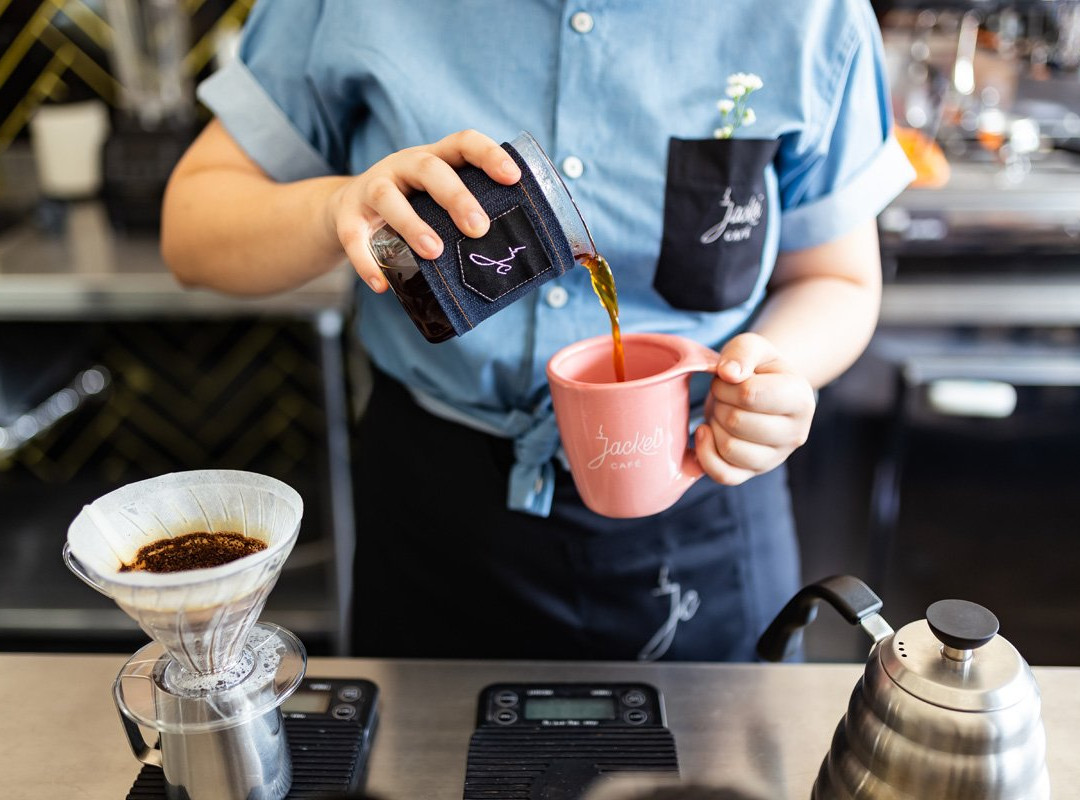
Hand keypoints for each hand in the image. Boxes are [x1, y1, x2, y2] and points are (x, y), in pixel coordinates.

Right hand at [327, 129, 520, 291]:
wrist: (348, 208)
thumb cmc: (412, 207)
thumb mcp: (436, 199)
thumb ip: (467, 214)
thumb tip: (513, 256)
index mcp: (434, 158)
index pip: (463, 143)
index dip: (489, 155)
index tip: (513, 177)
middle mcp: (402, 166)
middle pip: (429, 168)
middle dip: (456, 197)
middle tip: (479, 229)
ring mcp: (372, 188)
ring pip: (388, 198)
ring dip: (412, 225)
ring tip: (434, 252)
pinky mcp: (348, 216)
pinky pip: (354, 238)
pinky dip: (366, 262)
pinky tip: (382, 284)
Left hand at [694, 333, 815, 484]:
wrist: (758, 390)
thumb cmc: (756, 368)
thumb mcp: (752, 347)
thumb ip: (742, 351)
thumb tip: (728, 374)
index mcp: (801, 399)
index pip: (750, 395)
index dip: (726, 385)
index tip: (727, 379)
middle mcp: (795, 434)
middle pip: (737, 423)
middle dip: (719, 403)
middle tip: (724, 395)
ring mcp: (775, 458)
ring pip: (729, 449)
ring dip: (714, 424)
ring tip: (722, 411)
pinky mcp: (753, 473)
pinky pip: (723, 475)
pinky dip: (706, 454)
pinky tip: (706, 432)